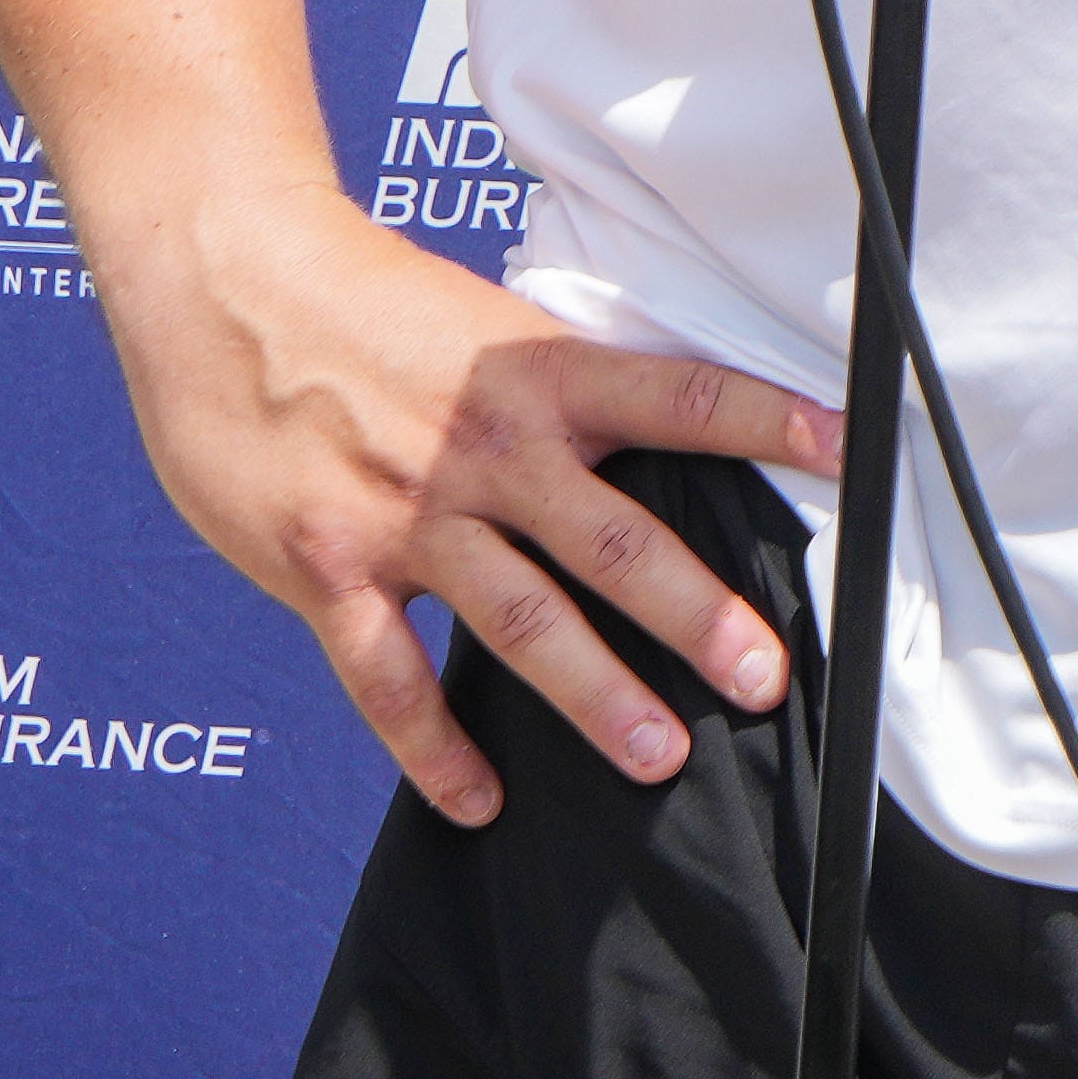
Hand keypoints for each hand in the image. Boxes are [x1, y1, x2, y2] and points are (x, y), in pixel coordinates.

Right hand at [98, 188, 836, 826]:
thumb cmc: (362, 303)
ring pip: (518, 622)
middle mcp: (486, 448)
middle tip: (763, 676)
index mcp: (538, 373)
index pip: (678, 398)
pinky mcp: (326, 565)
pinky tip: (480, 799)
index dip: (769, 422)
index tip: (851, 452)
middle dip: (696, 616)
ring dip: (594, 696)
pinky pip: (389, 676)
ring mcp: (406, 513)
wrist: (226, 279)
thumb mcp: (482, 327)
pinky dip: (435, 748)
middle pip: (613, 543)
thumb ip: (555, 396)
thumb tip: (647, 446)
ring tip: (656, 757)